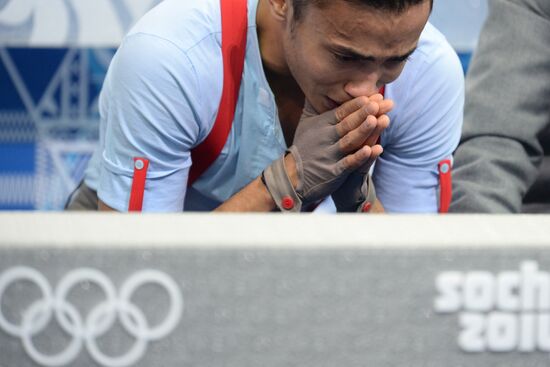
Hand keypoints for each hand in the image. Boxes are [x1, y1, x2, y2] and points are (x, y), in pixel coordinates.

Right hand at [262, 96, 382, 210]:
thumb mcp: (306, 123)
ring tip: (378, 120)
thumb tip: (316, 82)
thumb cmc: (303, 147)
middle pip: (347, 124)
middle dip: (364, 113)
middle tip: (381, 102)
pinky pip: (347, 164)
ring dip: (363, 131)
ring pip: (349, 141)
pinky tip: (371, 150)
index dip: (357, 103)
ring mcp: (329, 155)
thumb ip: (315, 105)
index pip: (341, 111)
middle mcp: (326, 138)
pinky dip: (358, 157)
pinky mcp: (332, 172)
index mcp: (322, 125)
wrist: (292, 177)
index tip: (374, 95)